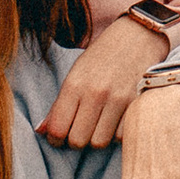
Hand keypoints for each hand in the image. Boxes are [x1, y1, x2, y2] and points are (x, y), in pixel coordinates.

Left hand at [39, 11, 170, 145]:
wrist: (138, 36)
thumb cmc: (102, 56)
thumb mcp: (76, 73)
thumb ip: (59, 105)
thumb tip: (42, 131)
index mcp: (74, 84)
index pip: (58, 129)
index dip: (55, 139)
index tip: (59, 138)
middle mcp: (95, 93)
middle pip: (78, 141)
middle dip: (76, 140)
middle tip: (80, 130)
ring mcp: (118, 99)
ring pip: (99, 142)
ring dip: (96, 138)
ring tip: (97, 125)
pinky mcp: (137, 104)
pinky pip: (120, 137)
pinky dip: (115, 134)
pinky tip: (114, 120)